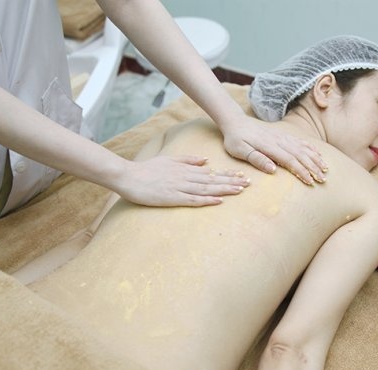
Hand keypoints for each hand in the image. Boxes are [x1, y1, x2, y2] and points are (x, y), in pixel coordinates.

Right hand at [116, 155, 249, 206]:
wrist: (128, 176)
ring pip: (207, 189)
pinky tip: (219, 201)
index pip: (212, 173)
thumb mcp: (169, 159)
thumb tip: (206, 161)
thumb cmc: (147, 169)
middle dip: (232, 182)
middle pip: (213, 180)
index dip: (228, 174)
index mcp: (186, 169)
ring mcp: (179, 188)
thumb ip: (188, 160)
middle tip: (249, 183)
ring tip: (240, 191)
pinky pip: (192, 200)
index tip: (242, 175)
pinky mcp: (172, 198)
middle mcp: (186, 178)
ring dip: (224, 190)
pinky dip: (206, 200)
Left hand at [222, 116, 327, 184]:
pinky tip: (318, 155)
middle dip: (313, 168)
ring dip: (315, 159)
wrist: (235, 122)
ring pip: (303, 148)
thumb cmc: (235, 139)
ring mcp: (282, 136)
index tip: (309, 181)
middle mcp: (279, 140)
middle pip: (300, 155)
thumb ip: (256, 159)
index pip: (290, 160)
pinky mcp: (283, 135)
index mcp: (269, 146)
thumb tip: (273, 169)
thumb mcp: (240, 151)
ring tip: (325, 169)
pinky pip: (300, 141)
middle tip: (322, 180)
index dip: (301, 171)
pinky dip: (311, 148)